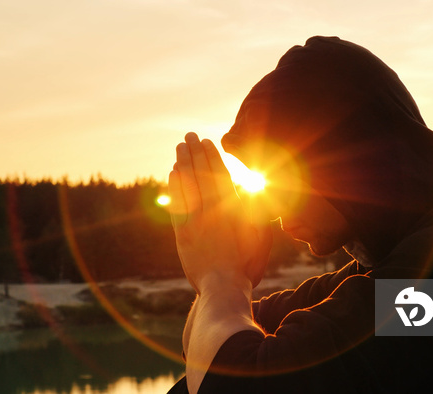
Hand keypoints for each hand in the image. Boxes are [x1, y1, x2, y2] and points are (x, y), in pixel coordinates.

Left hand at [168, 132, 271, 292]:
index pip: (219, 175)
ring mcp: (195, 220)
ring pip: (187, 185)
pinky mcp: (183, 233)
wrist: (223, 287)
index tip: (207, 142)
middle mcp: (212, 210)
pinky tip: (173, 174)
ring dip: (183, 163)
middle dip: (195, 153)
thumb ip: (255, 211)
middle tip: (189, 136)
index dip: (212, 157)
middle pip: (201, 174)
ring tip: (180, 148)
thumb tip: (247, 189)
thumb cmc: (246, 265)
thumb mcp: (260, 236)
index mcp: (232, 209)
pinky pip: (177, 203)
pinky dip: (175, 186)